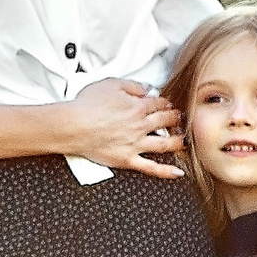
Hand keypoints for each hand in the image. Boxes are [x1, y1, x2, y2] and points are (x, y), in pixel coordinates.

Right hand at [64, 78, 183, 177]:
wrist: (73, 126)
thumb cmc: (87, 106)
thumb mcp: (111, 84)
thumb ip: (132, 86)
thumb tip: (144, 89)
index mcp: (138, 107)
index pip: (159, 103)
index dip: (165, 102)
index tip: (167, 104)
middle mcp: (140, 126)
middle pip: (166, 121)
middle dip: (175, 119)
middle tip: (179, 119)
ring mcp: (136, 144)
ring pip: (165, 144)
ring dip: (178, 142)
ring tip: (183, 141)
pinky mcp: (127, 159)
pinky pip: (150, 168)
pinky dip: (165, 171)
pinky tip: (176, 173)